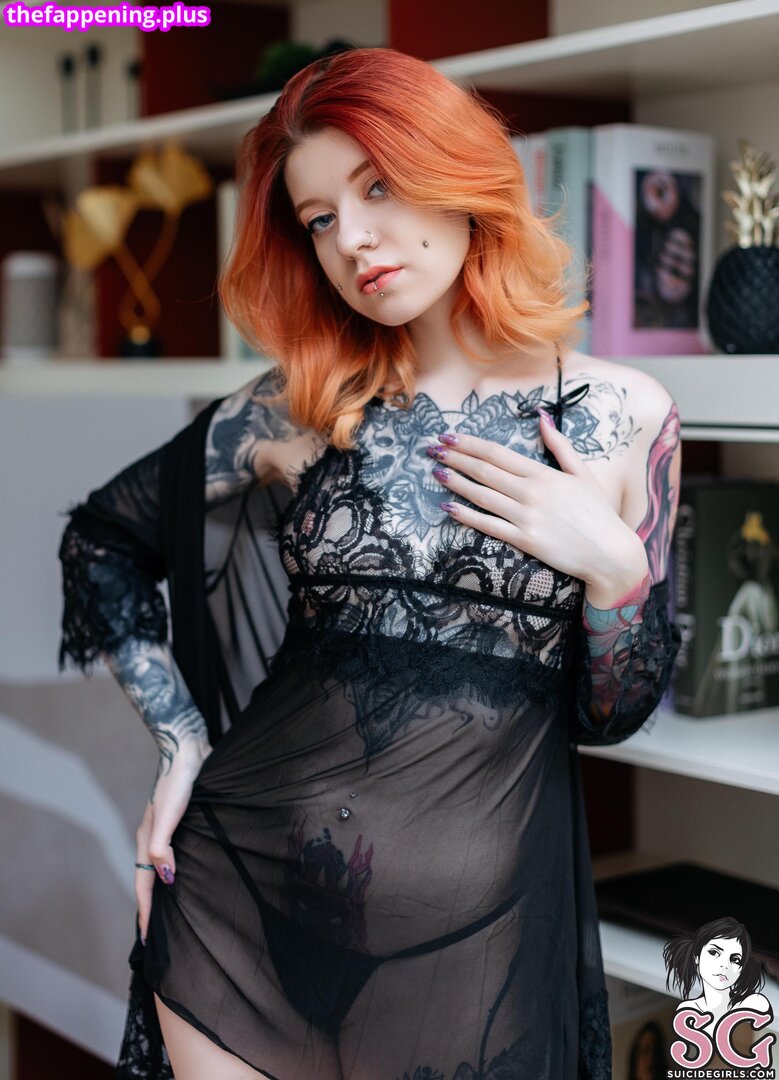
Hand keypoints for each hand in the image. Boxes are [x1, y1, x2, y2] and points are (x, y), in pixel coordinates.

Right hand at [134, 740, 211, 945]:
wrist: (189, 747)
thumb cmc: (179, 780)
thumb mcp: (169, 813)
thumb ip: (163, 845)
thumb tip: (166, 877)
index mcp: (148, 839)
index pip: (144, 885)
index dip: (147, 914)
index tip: (148, 942)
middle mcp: (156, 838)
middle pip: (151, 881)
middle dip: (153, 909)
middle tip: (160, 938)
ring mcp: (170, 830)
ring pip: (165, 869)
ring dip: (167, 892)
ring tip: (176, 915)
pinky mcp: (186, 822)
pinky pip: (179, 856)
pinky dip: (180, 873)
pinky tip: (193, 878)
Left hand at [429, 410, 644, 584]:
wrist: (611, 552)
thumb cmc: (598, 513)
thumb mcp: (583, 473)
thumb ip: (560, 445)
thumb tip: (542, 416)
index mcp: (544, 473)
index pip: (498, 453)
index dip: (470, 443)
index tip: (449, 436)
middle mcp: (532, 492)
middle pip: (484, 470)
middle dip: (455, 457)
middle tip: (431, 448)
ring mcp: (527, 517)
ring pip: (482, 495)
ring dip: (456, 482)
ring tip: (436, 471)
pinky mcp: (525, 540)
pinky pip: (489, 525)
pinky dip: (466, 515)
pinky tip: (448, 507)